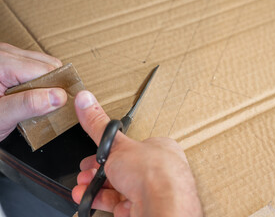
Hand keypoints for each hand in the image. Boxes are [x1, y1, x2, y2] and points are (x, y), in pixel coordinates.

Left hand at [0, 43, 66, 140]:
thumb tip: (58, 96)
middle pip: (47, 64)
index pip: (45, 70)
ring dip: (47, 84)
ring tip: (37, 103)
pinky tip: (31, 96)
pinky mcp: (8, 61)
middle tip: (48, 108)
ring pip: (44, 65)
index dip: (57, 88)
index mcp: (0, 62)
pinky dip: (39, 82)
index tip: (62, 106)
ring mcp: (6, 55)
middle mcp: (4, 52)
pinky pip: (35, 67)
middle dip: (53, 85)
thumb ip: (27, 105)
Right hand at [72, 91, 202, 216]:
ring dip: (95, 187)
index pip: (129, 147)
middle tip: (85, 172)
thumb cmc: (153, 172)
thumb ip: (98, 124)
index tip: (93, 154)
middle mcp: (157, 170)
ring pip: (118, 187)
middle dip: (98, 171)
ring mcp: (151, 191)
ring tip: (81, 187)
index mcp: (157, 148)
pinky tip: (88, 199)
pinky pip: (119, 203)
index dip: (108, 151)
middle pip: (121, 168)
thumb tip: (85, 100)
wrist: (162, 206)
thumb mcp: (117, 143)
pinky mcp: (143, 208)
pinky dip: (101, 201)